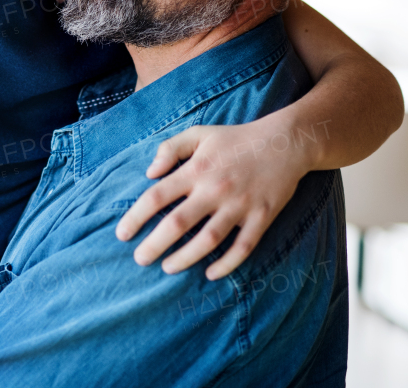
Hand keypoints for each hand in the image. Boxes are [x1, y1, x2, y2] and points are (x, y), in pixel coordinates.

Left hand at [114, 120, 309, 279]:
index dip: (136, 216)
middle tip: (140, 259)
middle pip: (179, 222)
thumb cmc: (236, 139)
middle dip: (155, 244)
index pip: (157, 195)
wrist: (285, 142)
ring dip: (186, 258)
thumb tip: (148, 173)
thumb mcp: (199, 133)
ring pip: (208, 239)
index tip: (121, 234)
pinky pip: (243, 247)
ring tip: (168, 268)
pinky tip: (210, 274)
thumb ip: (169, 149)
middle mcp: (215, 189)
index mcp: (196, 169)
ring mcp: (240, 205)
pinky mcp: (262, 217)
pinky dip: (227, 264)